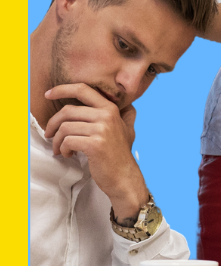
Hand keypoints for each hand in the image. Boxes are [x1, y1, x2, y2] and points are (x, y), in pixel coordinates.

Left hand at [43, 84, 147, 219]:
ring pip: (65, 128)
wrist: (124, 176)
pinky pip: (67, 141)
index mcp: (110, 109)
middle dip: (53, 124)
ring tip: (60, 149)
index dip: (62, 89)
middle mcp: (107, 116)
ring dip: (57, 141)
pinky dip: (63, 150)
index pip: (82, 90)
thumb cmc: (120, 154)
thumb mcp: (126, 129)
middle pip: (68, 111)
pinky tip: (68, 155)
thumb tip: (128, 104)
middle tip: (49, 135)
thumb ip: (124, 114)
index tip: (48, 94)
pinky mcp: (95, 144)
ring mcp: (102, 130)